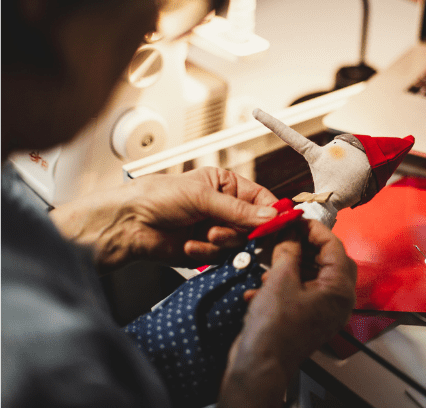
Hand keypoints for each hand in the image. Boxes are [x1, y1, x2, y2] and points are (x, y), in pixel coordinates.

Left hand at [50, 167, 277, 272]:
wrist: (127, 224)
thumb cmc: (157, 197)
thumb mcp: (202, 197)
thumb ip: (238, 210)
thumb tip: (270, 216)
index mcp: (226, 186)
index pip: (261, 199)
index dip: (272, 212)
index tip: (279, 223)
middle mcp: (224, 208)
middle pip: (254, 225)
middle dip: (241, 230)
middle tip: (227, 230)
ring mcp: (215, 230)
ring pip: (238, 244)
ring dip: (222, 242)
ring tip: (205, 235)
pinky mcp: (205, 251)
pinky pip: (220, 258)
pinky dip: (206, 253)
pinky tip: (189, 245)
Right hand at [218, 220, 356, 407]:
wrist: (259, 366)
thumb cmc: (274, 330)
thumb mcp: (280, 279)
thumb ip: (289, 250)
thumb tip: (291, 232)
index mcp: (339, 289)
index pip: (334, 246)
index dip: (314, 229)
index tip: (297, 219)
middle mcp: (337, 301)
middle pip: (328, 260)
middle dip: (306, 245)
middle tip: (288, 233)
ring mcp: (324, 311)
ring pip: (314, 275)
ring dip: (293, 263)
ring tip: (273, 255)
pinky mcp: (308, 318)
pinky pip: (302, 291)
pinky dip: (286, 282)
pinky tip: (264, 281)